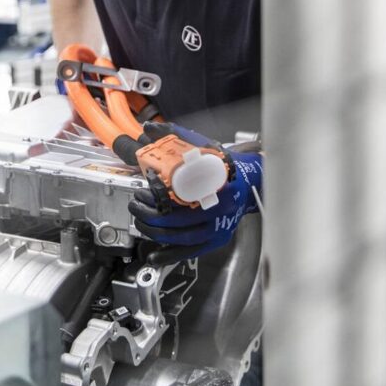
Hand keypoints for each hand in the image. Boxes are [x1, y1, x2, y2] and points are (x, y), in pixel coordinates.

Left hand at [128, 122, 262, 263]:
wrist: (249, 183)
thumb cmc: (223, 164)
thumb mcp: (203, 146)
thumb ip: (176, 135)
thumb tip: (150, 129)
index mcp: (219, 185)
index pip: (184, 194)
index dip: (160, 195)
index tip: (144, 188)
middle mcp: (221, 209)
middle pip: (181, 219)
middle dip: (152, 214)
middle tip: (136, 204)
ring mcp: (219, 228)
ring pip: (184, 237)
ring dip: (156, 232)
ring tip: (139, 221)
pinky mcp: (216, 240)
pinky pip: (191, 252)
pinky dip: (170, 255)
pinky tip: (153, 256)